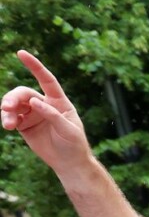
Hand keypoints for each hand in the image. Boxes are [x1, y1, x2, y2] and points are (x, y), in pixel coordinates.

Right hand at [1, 51, 92, 173]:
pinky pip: (11, 117)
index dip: (34, 66)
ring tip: (8, 123)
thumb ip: (52, 115)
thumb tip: (34, 101)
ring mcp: (33, 114)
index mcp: (59, 101)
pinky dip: (7, 119)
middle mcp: (44, 104)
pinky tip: (8, 126)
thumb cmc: (74, 144)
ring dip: (7, 110)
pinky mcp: (24, 125)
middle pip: (23, 93)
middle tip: (6, 107)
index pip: (46, 80)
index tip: (21, 53)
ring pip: (14, 105)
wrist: (69, 163)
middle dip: (13, 98)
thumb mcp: (68, 130)